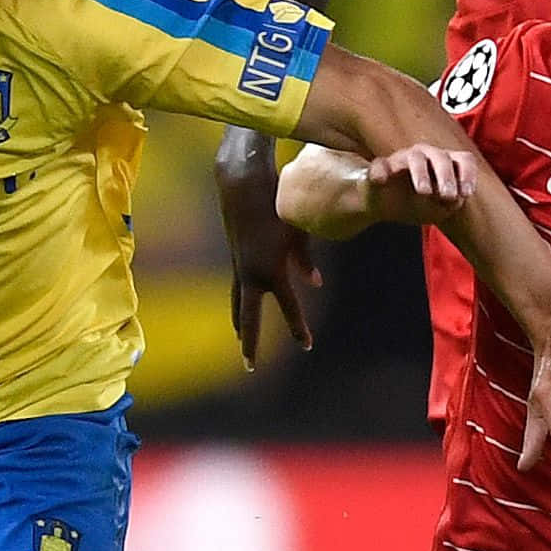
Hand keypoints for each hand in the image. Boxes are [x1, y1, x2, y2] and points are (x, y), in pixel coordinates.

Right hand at [220, 145, 319, 365]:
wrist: (242, 185)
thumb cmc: (277, 205)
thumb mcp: (298, 232)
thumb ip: (306, 260)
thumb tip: (315, 284)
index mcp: (271, 271)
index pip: (288, 307)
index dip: (298, 328)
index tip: (307, 345)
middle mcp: (251, 274)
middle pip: (248, 317)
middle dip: (250, 342)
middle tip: (251, 365)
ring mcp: (239, 267)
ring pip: (238, 303)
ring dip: (240, 323)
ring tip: (241, 339)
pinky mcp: (235, 258)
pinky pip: (238, 286)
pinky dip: (240, 301)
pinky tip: (243, 306)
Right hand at [359, 143, 476, 225]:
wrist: (382, 206)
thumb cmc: (417, 204)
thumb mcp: (439, 209)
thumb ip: (451, 204)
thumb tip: (456, 198)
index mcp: (445, 164)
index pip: (463, 160)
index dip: (468, 174)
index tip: (467, 193)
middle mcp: (426, 156)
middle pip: (441, 157)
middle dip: (446, 176)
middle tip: (448, 195)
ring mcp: (402, 159)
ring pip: (415, 157)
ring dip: (421, 173)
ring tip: (424, 191)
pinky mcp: (380, 167)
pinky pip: (380, 165)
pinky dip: (380, 172)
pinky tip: (380, 181)